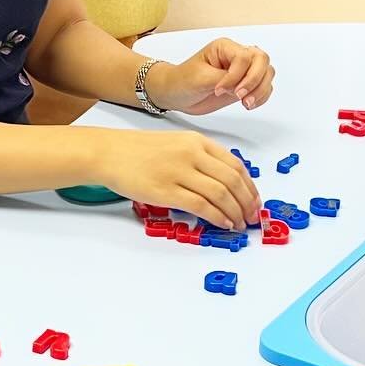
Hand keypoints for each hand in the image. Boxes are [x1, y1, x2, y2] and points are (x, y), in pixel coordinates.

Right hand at [94, 127, 259, 229]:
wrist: (109, 153)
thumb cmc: (139, 151)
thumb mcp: (176, 143)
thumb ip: (200, 157)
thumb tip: (224, 182)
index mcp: (197, 141)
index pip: (235, 165)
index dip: (250, 186)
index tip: (255, 200)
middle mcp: (191, 154)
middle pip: (232, 180)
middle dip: (247, 202)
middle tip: (252, 216)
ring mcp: (179, 172)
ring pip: (220, 194)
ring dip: (235, 212)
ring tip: (240, 223)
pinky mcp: (166, 191)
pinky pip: (201, 205)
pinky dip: (217, 216)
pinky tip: (223, 223)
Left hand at [148, 40, 274, 114]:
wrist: (177, 94)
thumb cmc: (183, 81)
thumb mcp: (200, 78)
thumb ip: (223, 79)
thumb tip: (241, 85)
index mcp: (225, 47)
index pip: (243, 57)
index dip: (236, 76)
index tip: (219, 90)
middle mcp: (237, 55)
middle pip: (262, 60)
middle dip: (254, 81)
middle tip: (240, 97)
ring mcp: (243, 70)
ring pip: (267, 73)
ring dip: (260, 90)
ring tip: (246, 104)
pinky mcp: (245, 84)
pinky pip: (264, 87)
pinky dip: (262, 97)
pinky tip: (248, 105)